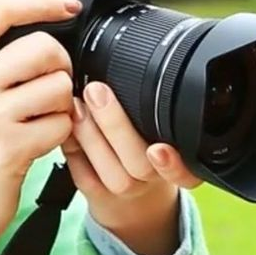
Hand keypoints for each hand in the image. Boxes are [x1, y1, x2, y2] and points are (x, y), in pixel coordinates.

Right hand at [0, 0, 80, 254]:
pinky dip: (61, 132)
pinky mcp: (8, 149)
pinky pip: (61, 122)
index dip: (41, 0)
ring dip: (62, 101)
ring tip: (44, 115)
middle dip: (60, 63)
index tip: (68, 6)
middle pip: (41, 46)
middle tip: (53, 82)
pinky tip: (42, 140)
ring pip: (57, 84)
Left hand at [62, 81, 200, 254]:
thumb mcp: (158, 126)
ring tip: (77, 106)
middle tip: (97, 91)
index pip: (188, 171)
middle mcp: (154, 179)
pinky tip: (67, 127)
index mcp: (179, 161)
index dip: (175, 164)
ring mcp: (126, 190)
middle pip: (141, 164)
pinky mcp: (98, 194)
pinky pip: (85, 176)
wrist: (128, 195)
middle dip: (116, 126)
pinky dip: (74, 151)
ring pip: (112, 173)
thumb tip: (129, 60)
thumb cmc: (142, 146)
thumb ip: (150, 105)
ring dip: (91, 136)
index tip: (158, 148)